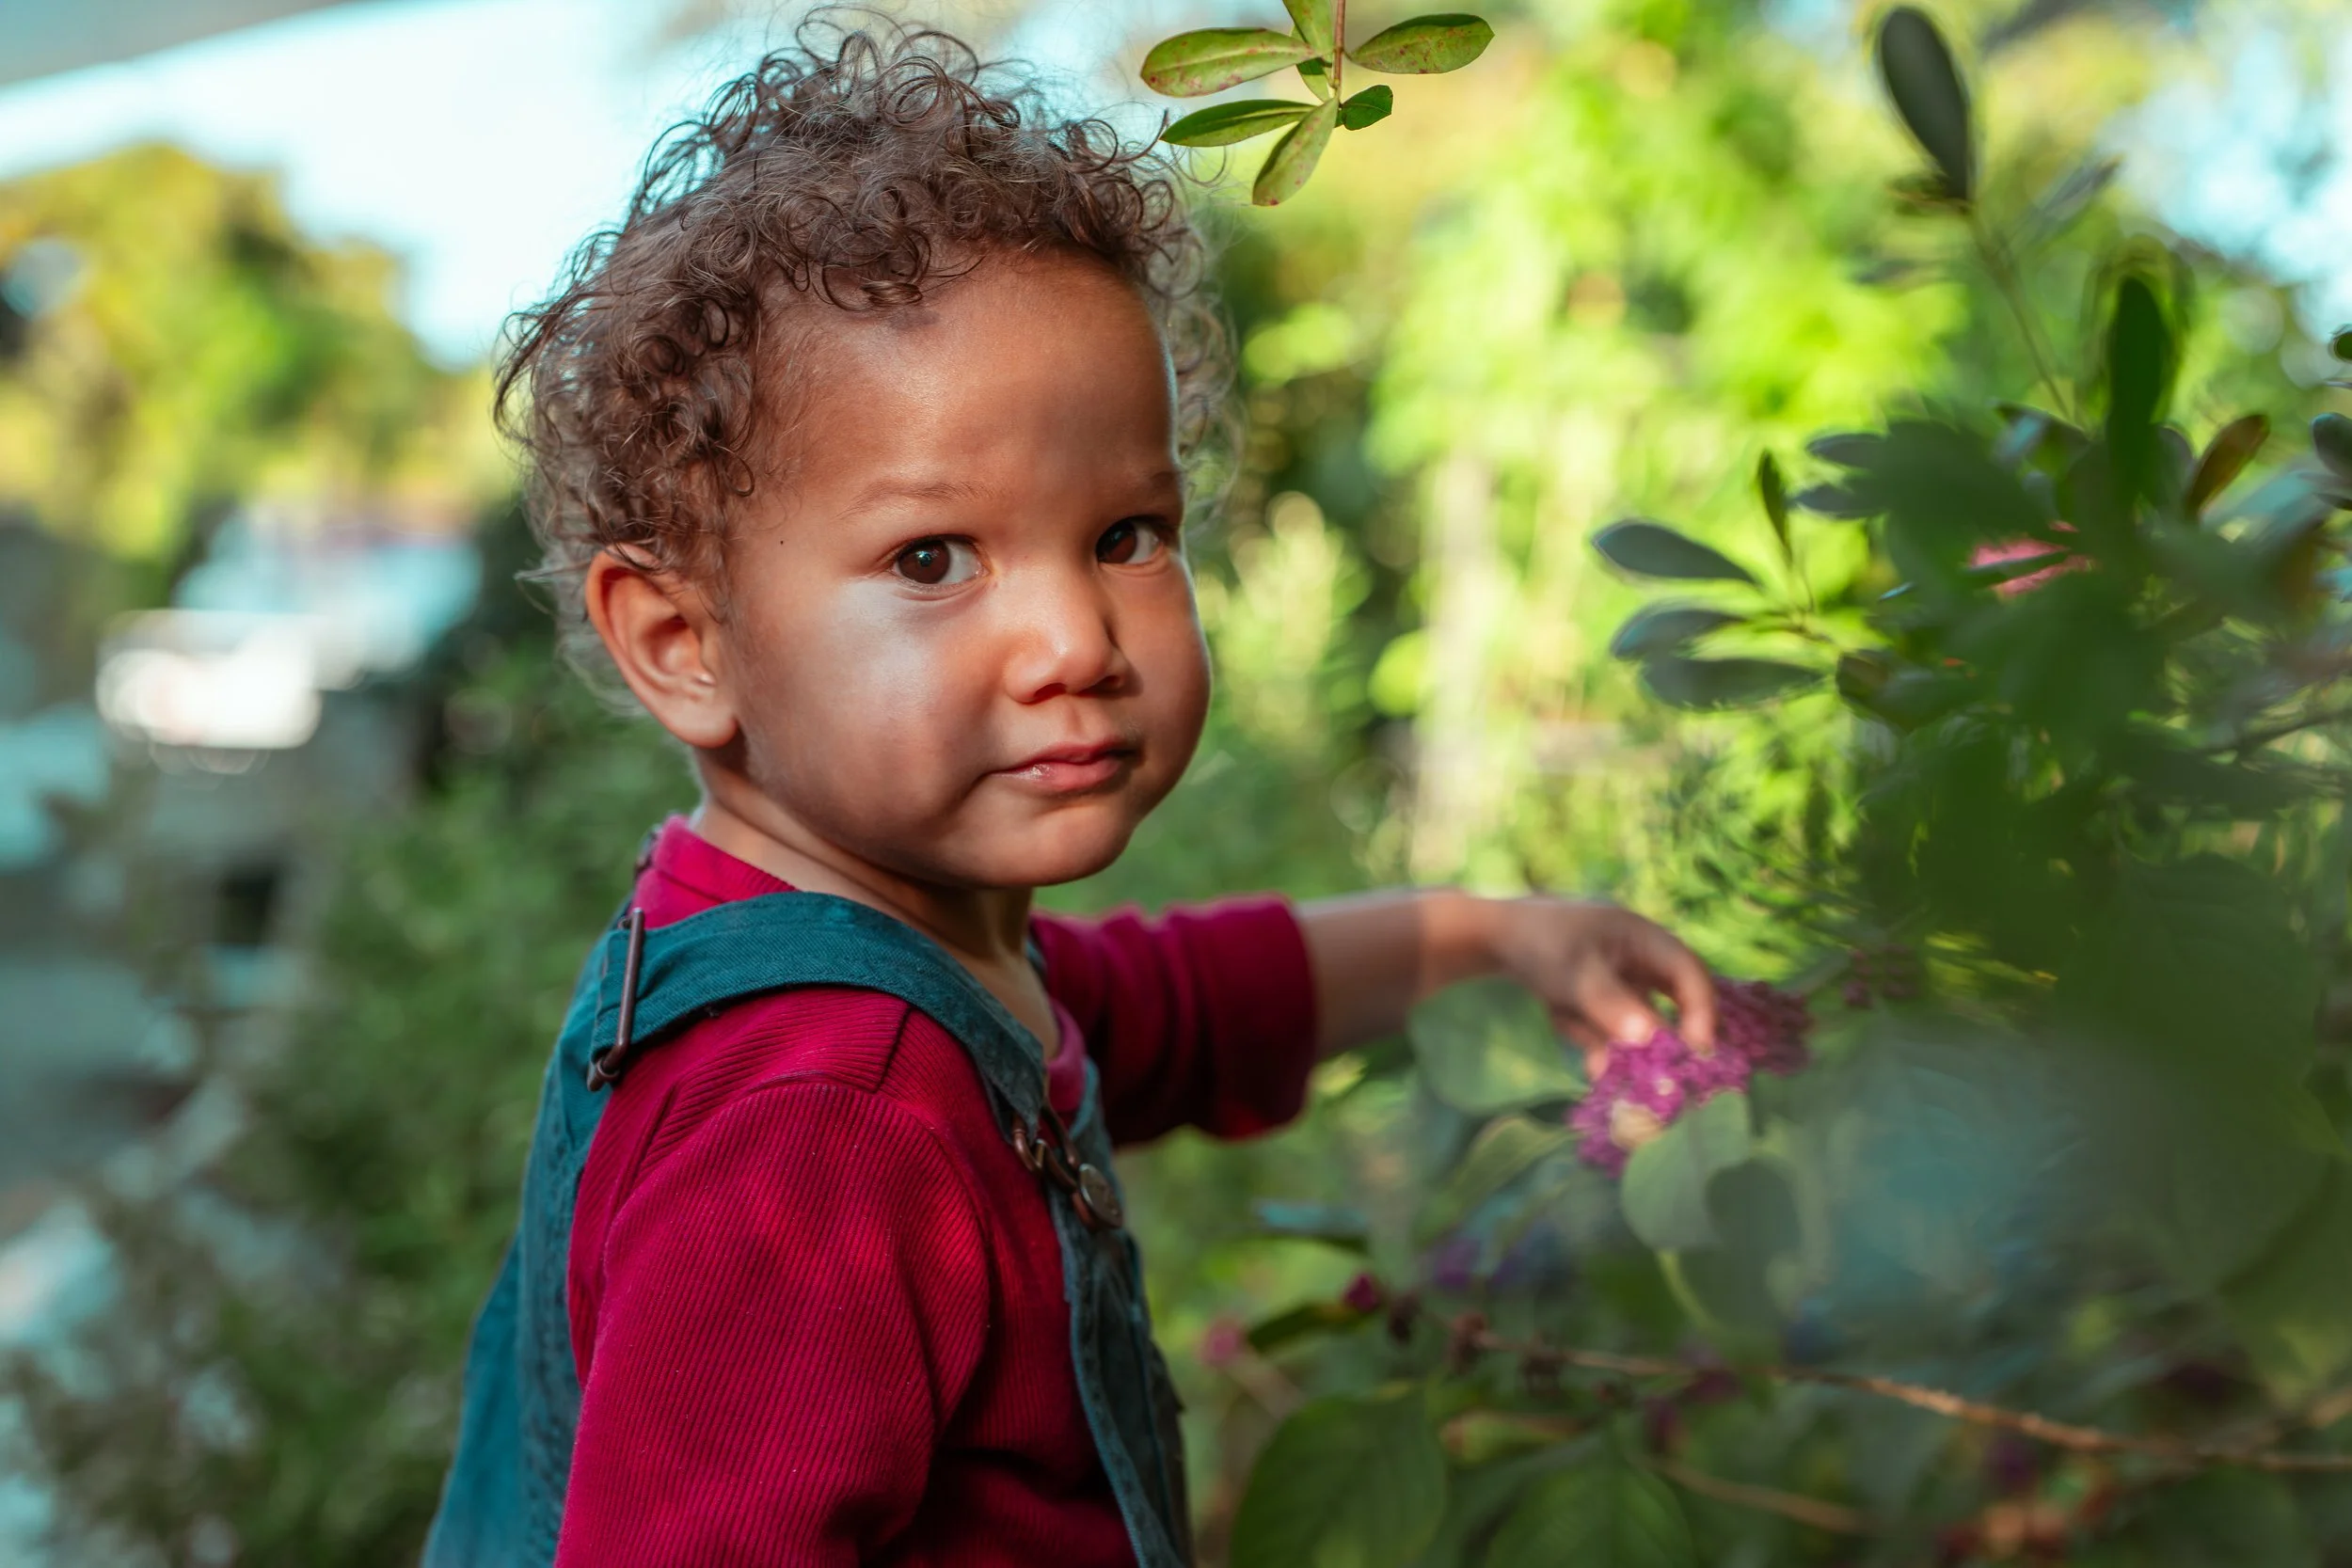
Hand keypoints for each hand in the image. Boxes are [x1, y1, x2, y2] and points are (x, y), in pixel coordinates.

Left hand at [1479, 897, 1714, 1074]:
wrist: (1492, 937)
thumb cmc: (1540, 943)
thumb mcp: (1576, 974)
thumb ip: (1612, 1005)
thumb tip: (1649, 1037)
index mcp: (1645, 939)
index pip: (1690, 975)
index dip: (1700, 1011)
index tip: (1697, 1048)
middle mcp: (1640, 959)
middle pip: (1671, 1003)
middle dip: (1660, 1038)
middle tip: (1663, 1072)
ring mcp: (1619, 979)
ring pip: (1633, 1023)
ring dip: (1612, 1039)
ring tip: (1589, 1048)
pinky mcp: (1597, 999)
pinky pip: (1606, 1027)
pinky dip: (1589, 1034)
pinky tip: (1568, 1031)